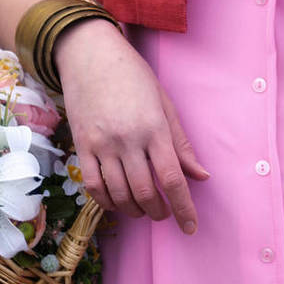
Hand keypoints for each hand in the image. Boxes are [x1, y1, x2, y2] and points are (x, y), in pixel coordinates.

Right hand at [53, 18, 209, 232]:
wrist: (91, 55)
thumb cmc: (134, 76)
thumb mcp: (164, 104)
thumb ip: (181, 144)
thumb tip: (201, 176)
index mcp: (154, 128)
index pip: (172, 179)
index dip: (184, 208)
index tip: (190, 227)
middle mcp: (128, 139)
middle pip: (145, 192)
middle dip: (159, 211)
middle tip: (165, 213)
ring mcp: (102, 144)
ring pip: (118, 194)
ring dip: (134, 210)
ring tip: (144, 209)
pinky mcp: (82, 145)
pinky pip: (93, 186)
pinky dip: (107, 202)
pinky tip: (118, 202)